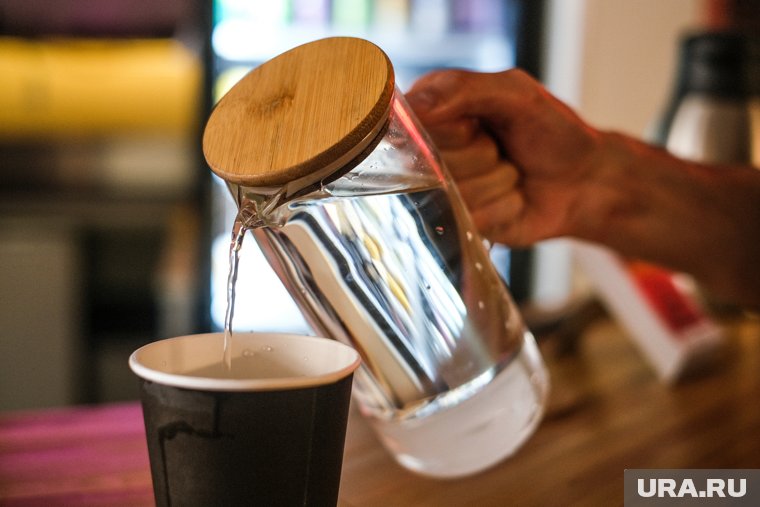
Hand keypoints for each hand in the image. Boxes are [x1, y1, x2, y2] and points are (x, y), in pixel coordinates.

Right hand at [406, 69, 603, 245]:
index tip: (478, 124)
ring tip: (511, 173)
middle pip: (433, 162)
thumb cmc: (550, 130)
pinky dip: (505, 206)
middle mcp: (427, 154)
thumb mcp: (515, 92)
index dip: (456, 128)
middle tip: (501, 147)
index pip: (414, 123)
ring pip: (456, 192)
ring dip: (498, 180)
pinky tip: (513, 198)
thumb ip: (462, 88)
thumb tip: (415, 105)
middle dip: (482, 153)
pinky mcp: (458, 225)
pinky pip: (473, 218)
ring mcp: (441, 193)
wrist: (585, 180)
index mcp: (432, 112)